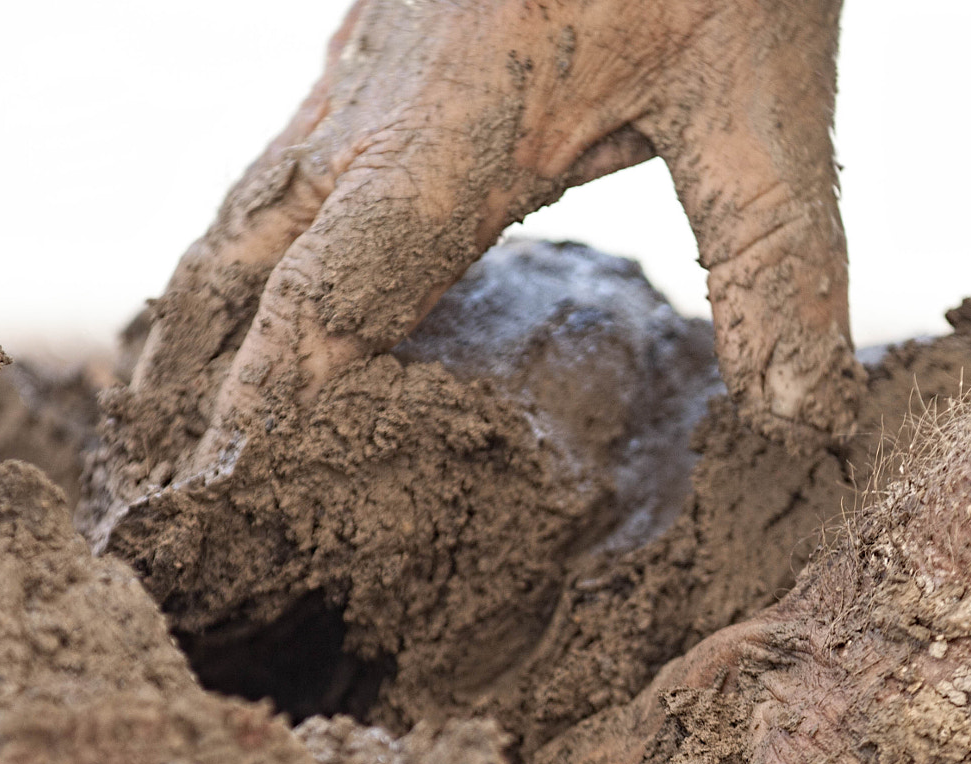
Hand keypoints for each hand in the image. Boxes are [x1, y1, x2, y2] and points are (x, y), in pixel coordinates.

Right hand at [115, 0, 860, 479]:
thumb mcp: (763, 95)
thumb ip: (777, 263)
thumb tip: (799, 425)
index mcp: (452, 126)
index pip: (326, 305)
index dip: (267, 415)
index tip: (220, 508)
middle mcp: (378, 95)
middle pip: (248, 261)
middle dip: (205, 379)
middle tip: (170, 489)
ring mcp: (367, 54)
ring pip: (251, 199)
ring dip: (215, 307)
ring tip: (180, 404)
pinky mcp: (386, 25)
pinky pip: (290, 153)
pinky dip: (259, 237)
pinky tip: (283, 266)